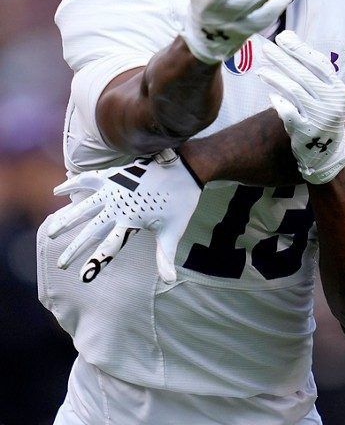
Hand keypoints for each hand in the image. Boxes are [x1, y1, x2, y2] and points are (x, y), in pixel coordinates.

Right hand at [46, 150, 202, 283]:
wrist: (187, 169)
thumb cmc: (181, 202)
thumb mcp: (173, 230)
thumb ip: (165, 256)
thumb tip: (169, 280)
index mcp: (132, 220)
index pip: (110, 246)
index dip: (96, 261)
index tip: (82, 276)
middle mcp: (119, 205)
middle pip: (91, 230)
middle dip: (75, 248)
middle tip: (61, 264)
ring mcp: (114, 189)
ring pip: (83, 207)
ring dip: (66, 219)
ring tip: (51, 232)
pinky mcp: (115, 176)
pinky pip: (88, 179)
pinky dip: (72, 184)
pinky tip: (57, 191)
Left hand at [258, 30, 344, 183]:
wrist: (326, 153)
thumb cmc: (320, 115)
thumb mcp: (324, 94)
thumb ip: (308, 69)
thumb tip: (288, 36)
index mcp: (339, 90)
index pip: (319, 64)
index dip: (300, 49)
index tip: (283, 37)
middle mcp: (332, 102)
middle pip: (304, 75)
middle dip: (283, 60)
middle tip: (266, 48)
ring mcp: (320, 118)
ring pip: (294, 91)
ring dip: (276, 78)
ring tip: (261, 71)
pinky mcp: (307, 132)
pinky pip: (289, 113)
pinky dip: (279, 102)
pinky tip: (270, 95)